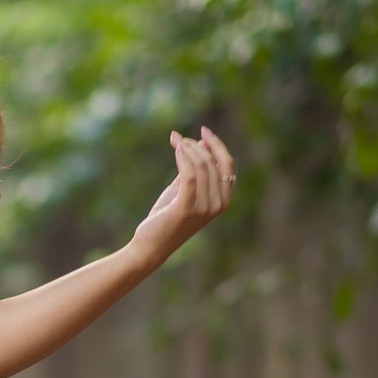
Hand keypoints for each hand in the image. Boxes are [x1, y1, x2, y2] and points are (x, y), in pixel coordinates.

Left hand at [132, 125, 235, 259]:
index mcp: (222, 201)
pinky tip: (176, 148)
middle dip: (198, 145)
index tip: (204, 131)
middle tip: (178, 138)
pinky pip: (189, 176)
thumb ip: (194, 171)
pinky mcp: (186, 209)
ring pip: (202, 167)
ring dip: (188, 148)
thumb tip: (200, 144)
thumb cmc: (165, 218)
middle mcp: (217, 205)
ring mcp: (204, 209)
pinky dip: (183, 158)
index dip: (218, 146)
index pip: (228, 166)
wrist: (150, 246)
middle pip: (214, 163)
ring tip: (174, 140)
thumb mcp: (182, 191)